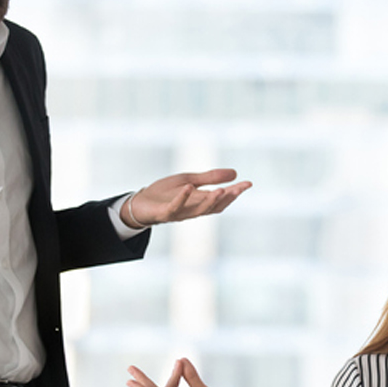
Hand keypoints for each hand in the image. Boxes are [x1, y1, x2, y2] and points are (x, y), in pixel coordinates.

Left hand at [121, 169, 251, 228]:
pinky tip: (189, 186)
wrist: (139, 204)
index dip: (236, 192)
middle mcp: (193, 210)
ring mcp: (180, 213)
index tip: (248, 183)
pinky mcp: (165, 213)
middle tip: (240, 188)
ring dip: (211, 201)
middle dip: (228, 198)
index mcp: (200, 202)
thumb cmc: (164, 194)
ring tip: (222, 190)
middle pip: (215, 206)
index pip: (222, 198)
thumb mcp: (189, 181)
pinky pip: (175, 207)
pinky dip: (183, 198)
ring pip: (199, 210)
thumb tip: (235, 173)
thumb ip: (209, 178)